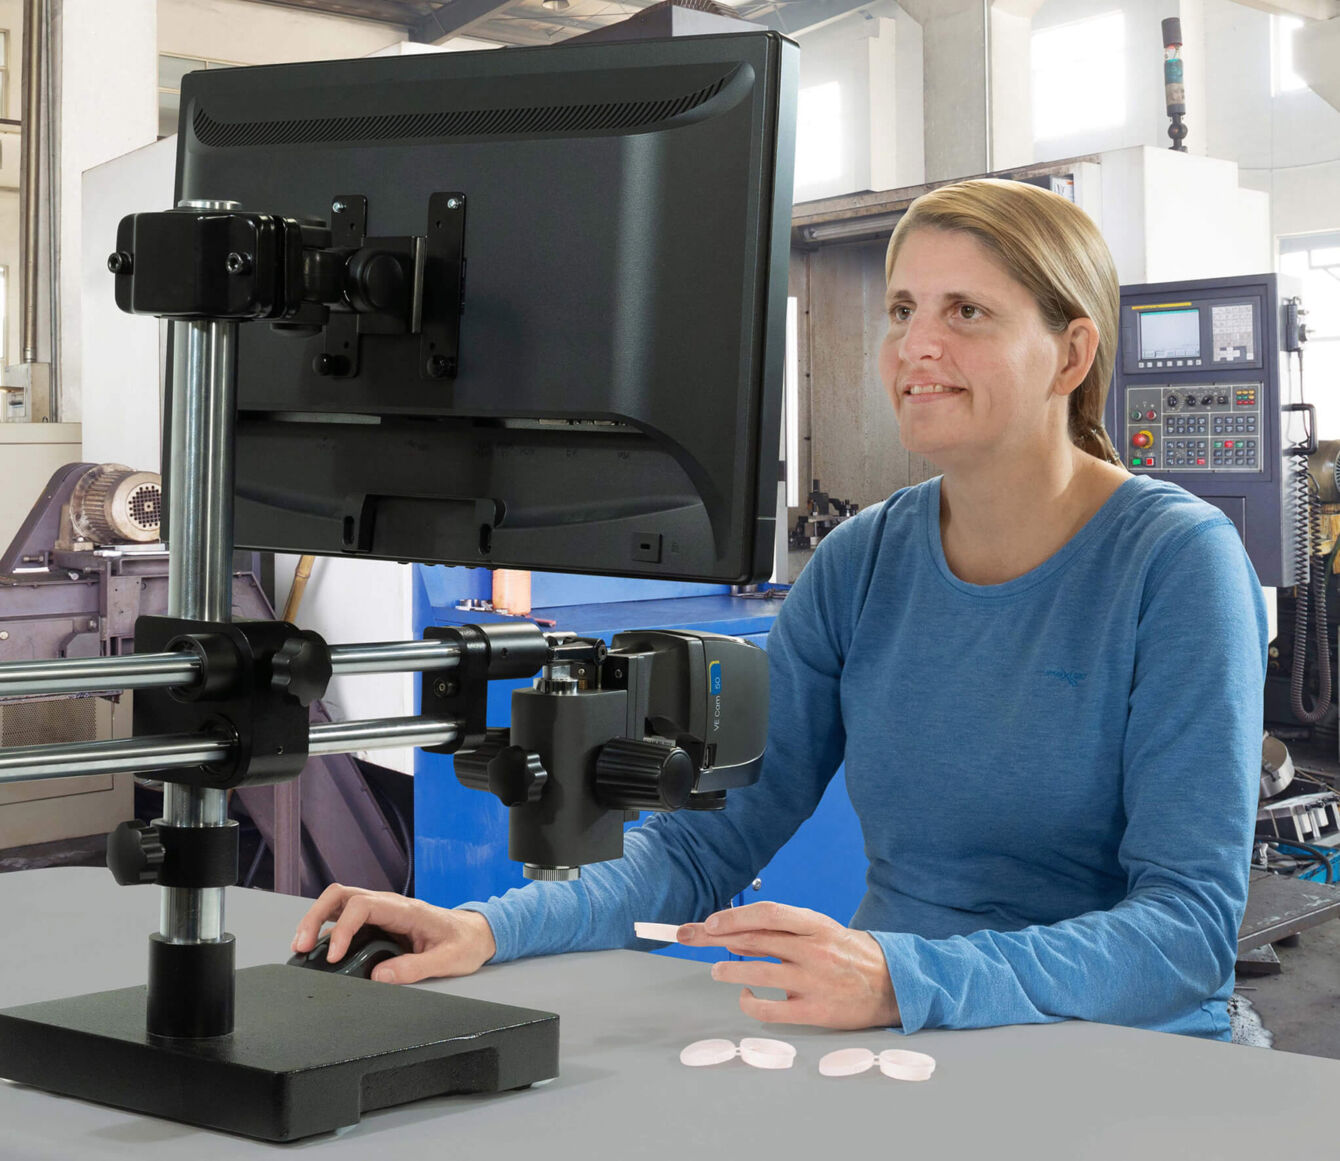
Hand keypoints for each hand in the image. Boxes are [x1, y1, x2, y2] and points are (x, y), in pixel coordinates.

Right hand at [291, 883, 496, 983]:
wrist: (476, 934)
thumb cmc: (464, 943)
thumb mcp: (446, 960)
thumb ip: (414, 968)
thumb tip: (379, 977)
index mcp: (405, 909)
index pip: (362, 906)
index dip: (342, 929)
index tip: (333, 956)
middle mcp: (389, 905)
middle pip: (341, 895)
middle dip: (315, 917)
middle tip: (300, 945)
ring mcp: (382, 911)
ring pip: (339, 903)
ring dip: (316, 921)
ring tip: (300, 948)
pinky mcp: (378, 922)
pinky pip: (346, 918)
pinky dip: (327, 931)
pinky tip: (318, 951)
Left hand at [677, 901, 899, 1029]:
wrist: (893, 985)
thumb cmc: (850, 955)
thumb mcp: (823, 932)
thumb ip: (784, 934)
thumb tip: (739, 936)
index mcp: (816, 925)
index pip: (768, 913)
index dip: (735, 917)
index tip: (710, 923)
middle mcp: (813, 949)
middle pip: (754, 939)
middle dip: (714, 937)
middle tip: (687, 936)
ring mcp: (813, 981)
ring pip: (757, 973)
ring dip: (728, 970)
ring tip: (715, 970)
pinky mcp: (814, 1011)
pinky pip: (771, 1009)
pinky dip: (750, 1002)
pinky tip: (744, 996)